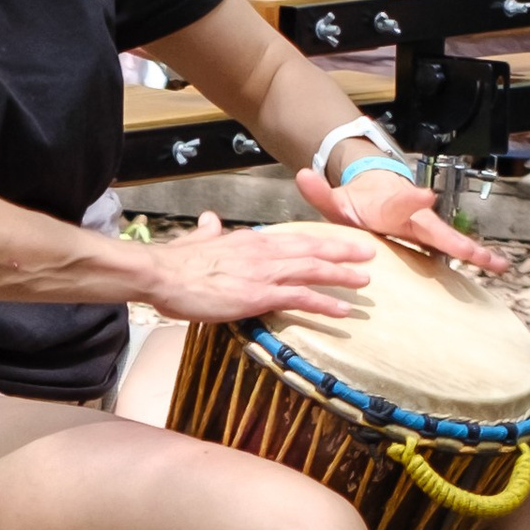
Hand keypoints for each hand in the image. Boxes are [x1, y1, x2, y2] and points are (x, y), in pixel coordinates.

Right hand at [134, 211, 374, 326]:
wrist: (162, 274)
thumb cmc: (175, 263)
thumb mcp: (196, 240)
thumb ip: (208, 232)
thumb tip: (209, 221)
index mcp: (249, 240)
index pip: (291, 239)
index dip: (316, 241)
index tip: (335, 243)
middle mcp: (263, 252)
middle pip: (311, 249)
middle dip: (341, 252)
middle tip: (367, 254)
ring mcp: (264, 273)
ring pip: (313, 270)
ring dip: (342, 275)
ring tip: (364, 281)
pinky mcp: (260, 295)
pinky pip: (301, 298)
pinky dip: (325, 303)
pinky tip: (343, 309)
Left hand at [296, 158, 506, 276]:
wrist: (377, 195)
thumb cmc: (357, 203)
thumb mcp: (335, 200)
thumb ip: (320, 191)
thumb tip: (301, 176)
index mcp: (391, 206)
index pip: (402, 202)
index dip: (412, 199)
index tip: (425, 195)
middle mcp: (415, 218)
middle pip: (438, 230)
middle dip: (457, 241)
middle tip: (474, 253)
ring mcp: (427, 229)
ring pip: (453, 242)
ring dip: (476, 254)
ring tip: (499, 265)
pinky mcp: (432, 241)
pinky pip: (454, 252)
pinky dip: (476, 259)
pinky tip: (498, 268)